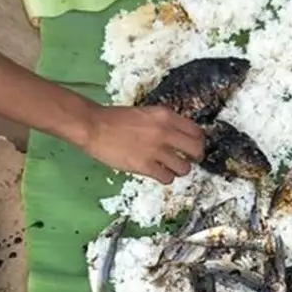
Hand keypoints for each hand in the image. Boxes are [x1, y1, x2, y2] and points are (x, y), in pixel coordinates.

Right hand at [82, 103, 203, 183]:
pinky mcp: (146, 166)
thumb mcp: (145, 114)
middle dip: (194, 157)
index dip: (197, 141)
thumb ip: (163, 123)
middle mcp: (165, 132)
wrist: (94, 126)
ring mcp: (156, 150)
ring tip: (169, 168)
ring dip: (179, 170)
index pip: (196, 131)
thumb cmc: (115, 119)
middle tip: (186, 160)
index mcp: (165, 116)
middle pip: (196, 150)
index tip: (191, 147)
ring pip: (184, 168)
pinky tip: (157, 173)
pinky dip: (165, 178)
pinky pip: (167, 178)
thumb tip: (176, 136)